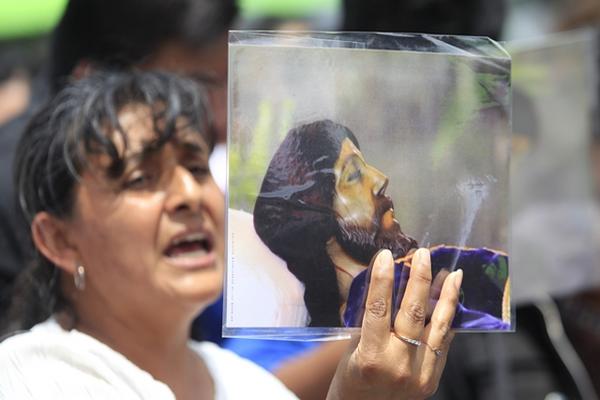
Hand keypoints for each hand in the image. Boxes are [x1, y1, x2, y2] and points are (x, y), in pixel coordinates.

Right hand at [327, 248, 461, 399]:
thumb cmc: (349, 384)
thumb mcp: (351, 351)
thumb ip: (371, 324)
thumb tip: (388, 288)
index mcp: (371, 357)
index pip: (377, 309)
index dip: (382, 280)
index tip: (386, 256)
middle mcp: (398, 365)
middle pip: (412, 313)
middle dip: (419, 279)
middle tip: (422, 254)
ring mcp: (419, 375)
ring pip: (437, 327)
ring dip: (445, 297)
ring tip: (451, 273)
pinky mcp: (432, 380)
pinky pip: (443, 344)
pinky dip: (447, 320)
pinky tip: (450, 302)